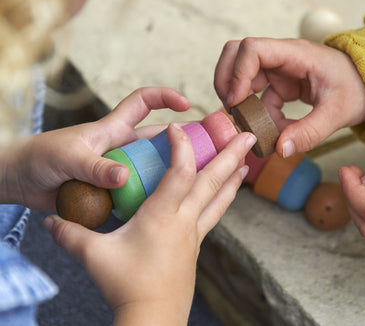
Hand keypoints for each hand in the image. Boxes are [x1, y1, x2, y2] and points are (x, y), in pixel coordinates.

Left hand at [1, 87, 189, 210]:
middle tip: (206, 156)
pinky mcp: (112, 193)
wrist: (22, 182)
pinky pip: (137, 196)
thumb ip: (95, 167)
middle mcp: (122, 148)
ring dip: (169, 177)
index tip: (186, 105)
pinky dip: (149, 201)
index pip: (143, 102)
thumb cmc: (42, 157)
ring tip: (193, 187)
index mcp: (113, 129)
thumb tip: (124, 177)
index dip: (166, 97)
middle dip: (182, 143)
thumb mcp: (68, 158)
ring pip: (152, 171)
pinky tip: (162, 211)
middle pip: (159, 141)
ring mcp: (118, 171)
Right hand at [44, 123, 255, 324]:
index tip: (177, 127)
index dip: (181, 146)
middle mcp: (184, 219)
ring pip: (220, 197)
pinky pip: (215, 213)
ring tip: (247, 158)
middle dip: (231, 154)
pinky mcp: (196, 244)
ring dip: (234, 175)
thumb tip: (48, 223)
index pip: (179, 172)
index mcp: (162, 215)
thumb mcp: (93, 256)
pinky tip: (227, 192)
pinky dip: (224, 197)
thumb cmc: (125, 285)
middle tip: (248, 134)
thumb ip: (71, 234)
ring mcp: (194, 232)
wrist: (152, 318)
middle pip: (213, 180)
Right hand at [214, 37, 364, 155]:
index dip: (237, 73)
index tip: (236, 102)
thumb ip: (309, 132)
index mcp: (296, 54)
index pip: (252, 48)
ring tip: (249, 124)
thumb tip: (279, 149)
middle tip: (230, 108)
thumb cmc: (359, 89)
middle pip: (236, 53)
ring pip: (242, 74)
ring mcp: (279, 69)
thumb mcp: (338, 113)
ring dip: (239, 99)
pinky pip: (258, 95)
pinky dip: (258, 112)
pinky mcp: (281, 84)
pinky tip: (274, 129)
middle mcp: (282, 57)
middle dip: (226, 80)